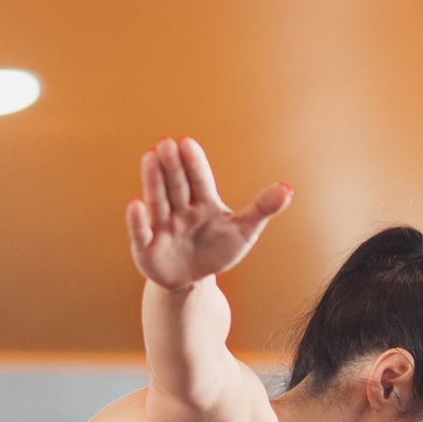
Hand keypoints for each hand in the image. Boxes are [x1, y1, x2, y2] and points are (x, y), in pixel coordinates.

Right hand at [126, 137, 290, 290]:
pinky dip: (137, 221)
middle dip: (171, 166)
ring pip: (158, 202)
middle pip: (177, 186)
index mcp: (204, 202)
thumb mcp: (244, 231)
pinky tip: (135, 205)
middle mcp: (180, 210)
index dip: (193, 163)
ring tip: (149, 157)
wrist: (192, 278)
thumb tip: (287, 188)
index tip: (186, 143)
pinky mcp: (147, 248)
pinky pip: (142, 234)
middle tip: (165, 143)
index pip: (199, 180)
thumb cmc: (217, 250)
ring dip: (153, 181)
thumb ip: (262, 209)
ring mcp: (163, 227)